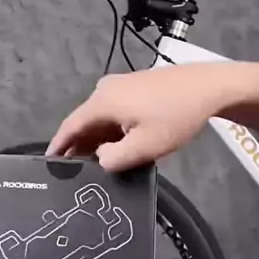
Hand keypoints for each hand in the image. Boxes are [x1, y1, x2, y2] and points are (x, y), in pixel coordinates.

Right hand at [46, 65, 232, 168]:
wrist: (210, 87)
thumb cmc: (175, 117)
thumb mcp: (144, 147)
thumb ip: (114, 159)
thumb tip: (100, 159)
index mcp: (101, 102)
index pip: (70, 127)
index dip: (58, 148)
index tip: (49, 166)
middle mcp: (104, 90)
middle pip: (84, 122)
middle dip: (79, 147)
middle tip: (77, 173)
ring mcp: (121, 85)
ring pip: (100, 118)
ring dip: (98, 140)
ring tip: (98, 164)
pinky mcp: (135, 87)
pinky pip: (114, 112)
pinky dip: (111, 130)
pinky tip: (119, 145)